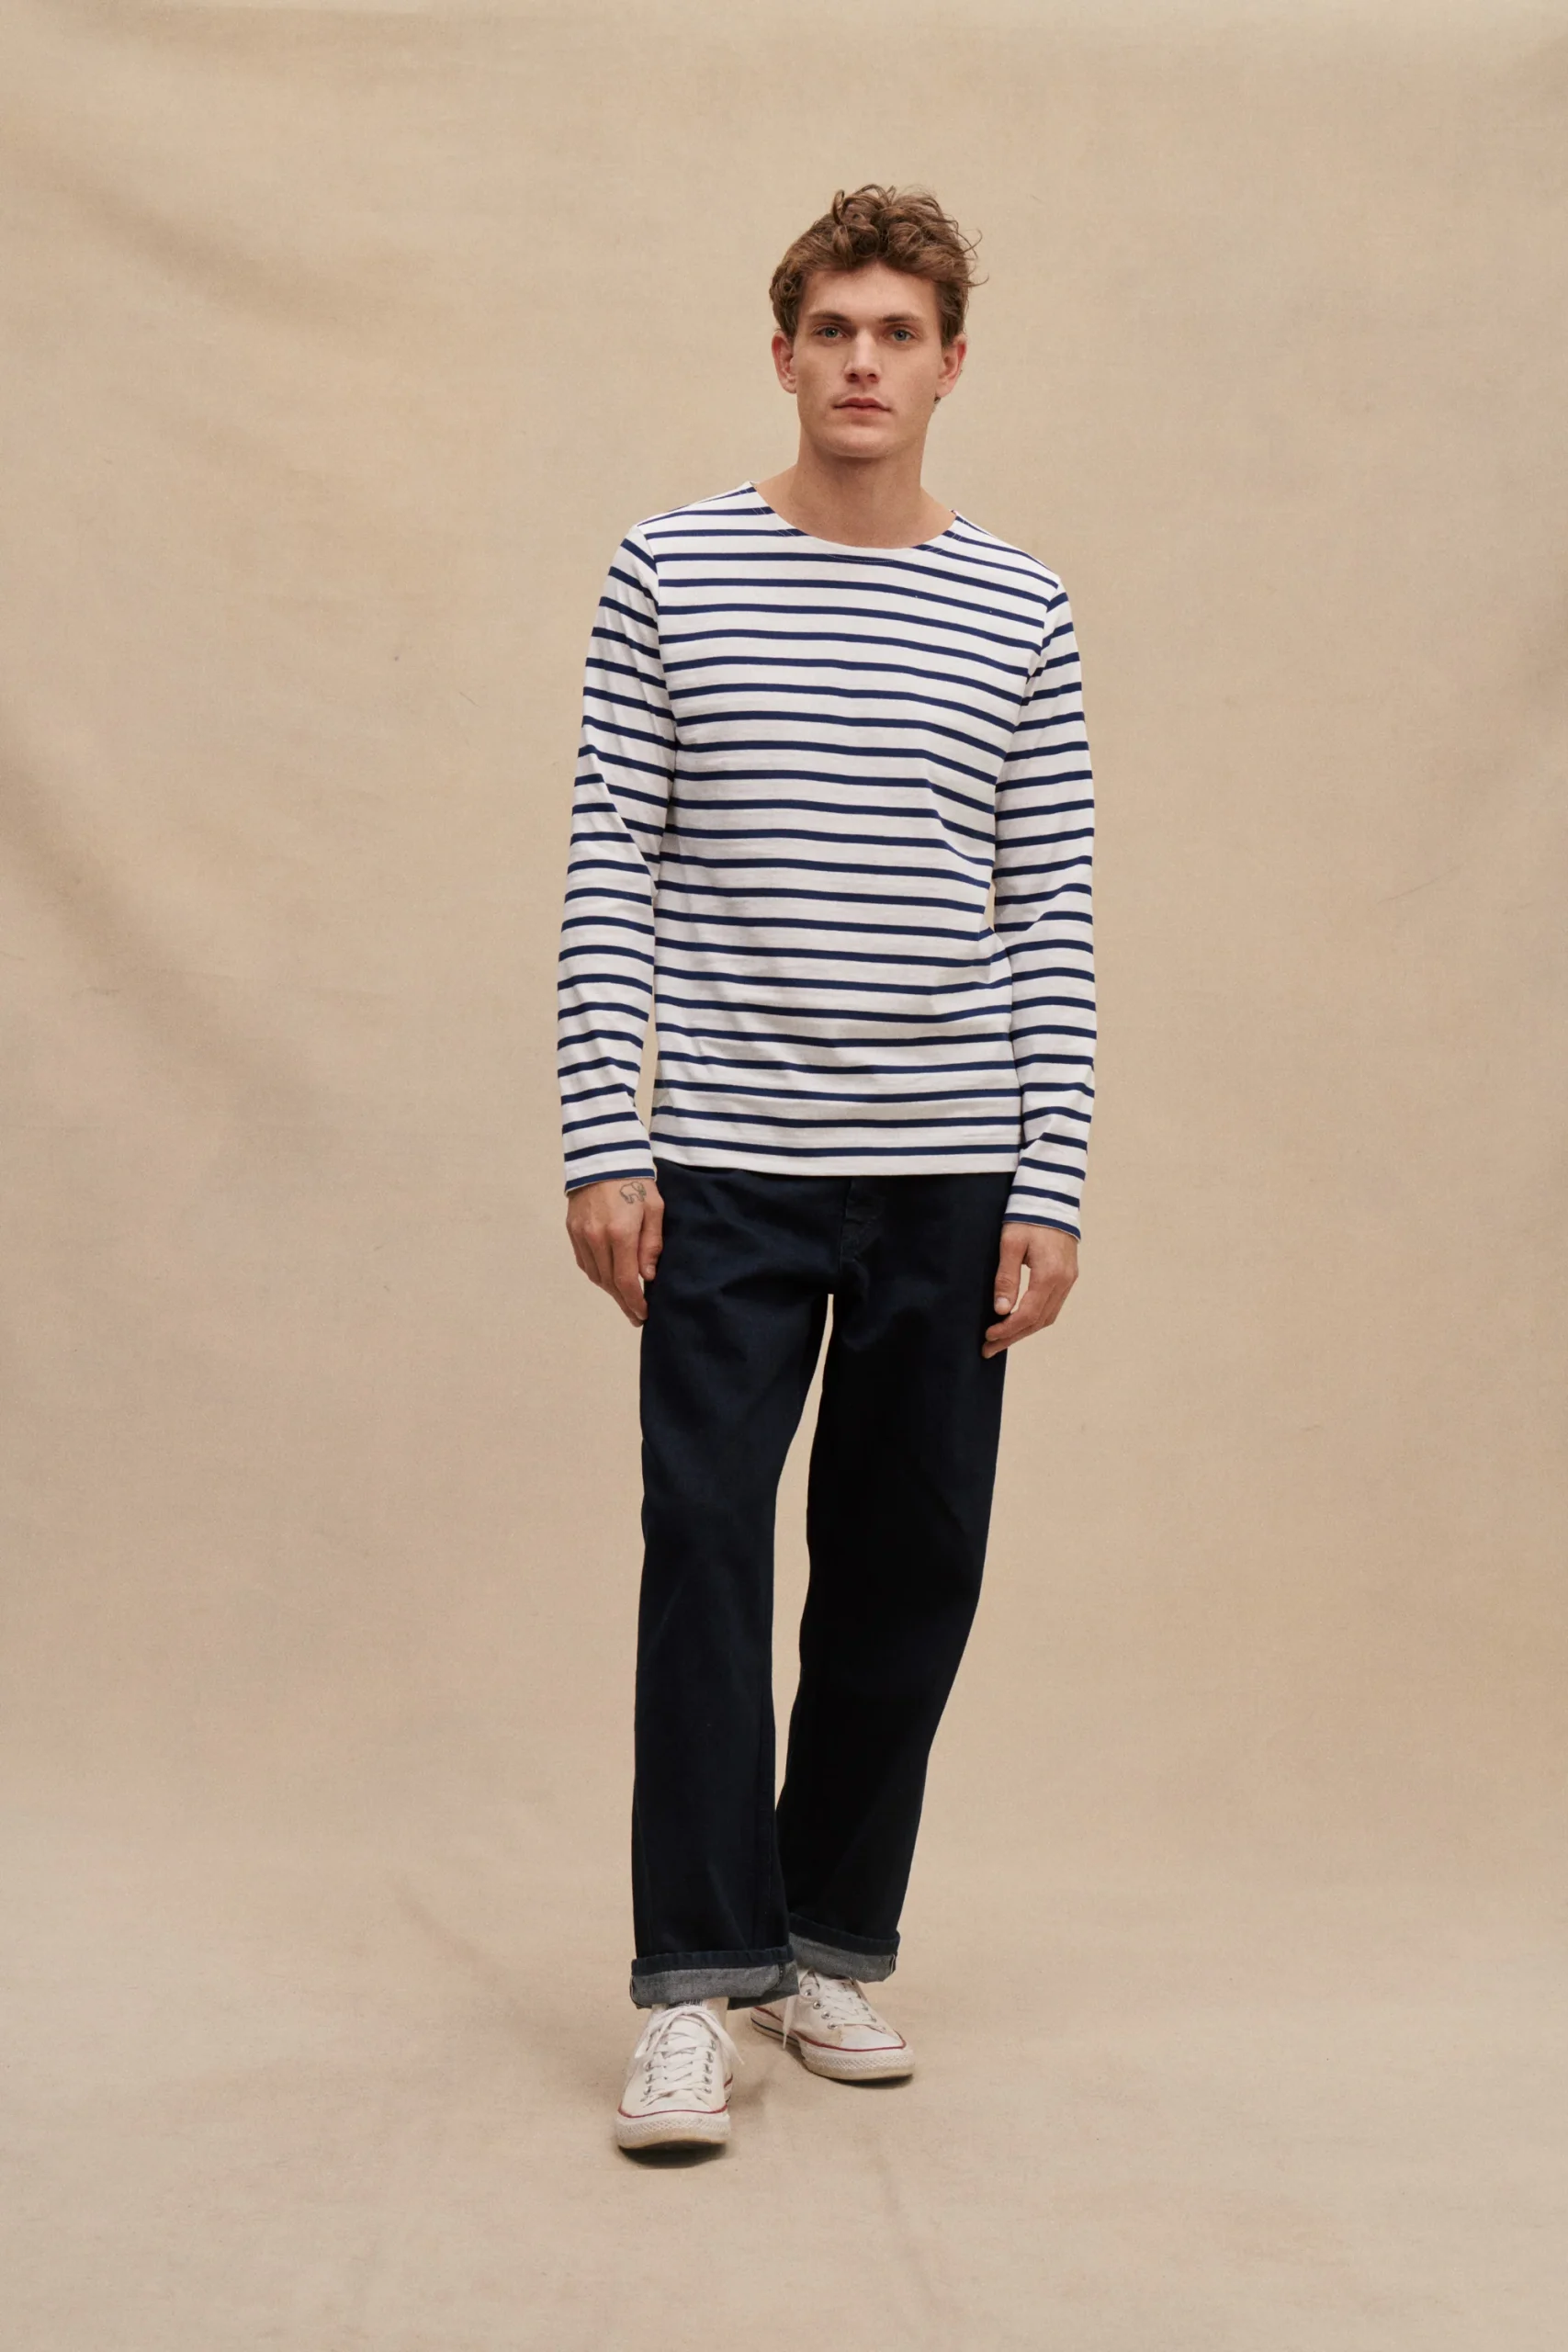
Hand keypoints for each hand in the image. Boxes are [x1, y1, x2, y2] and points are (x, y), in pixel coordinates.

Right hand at [565, 1175, 663, 1325]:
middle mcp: (596, 1238)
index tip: (643, 1314)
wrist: (603, 1157)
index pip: (625, 1280)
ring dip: (610, 1290)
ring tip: (625, 1299)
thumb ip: (651, 1244)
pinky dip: (597, 1274)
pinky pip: (584, 1262)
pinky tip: (609, 1278)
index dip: (634, 1302)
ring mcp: (580, 1235)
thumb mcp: (654, 1208)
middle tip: (636, 1316)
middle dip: (623, 1302)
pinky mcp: (572, 1230)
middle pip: (608, 1282)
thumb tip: (647, 1277)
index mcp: (619, 1233)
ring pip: (594, 1275)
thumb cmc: (636, 1181)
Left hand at [982, 1222, 1077, 1356]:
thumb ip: (1007, 1278)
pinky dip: (1035, 1318)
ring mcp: (1068, 1279)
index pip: (1028, 1314)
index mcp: (1049, 1275)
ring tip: (1001, 1340)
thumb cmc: (1027, 1217)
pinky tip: (1019, 1322)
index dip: (1007, 1329)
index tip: (988, 1337)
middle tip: (989, 1349)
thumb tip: (1002, 1310)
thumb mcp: (1011, 1244)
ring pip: (1048, 1316)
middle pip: (1039, 1321)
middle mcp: (1063, 1281)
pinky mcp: (1068, 1275)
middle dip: (1013, 1337)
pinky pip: (1053, 1306)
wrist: (1052, 1197)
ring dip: (1024, 1331)